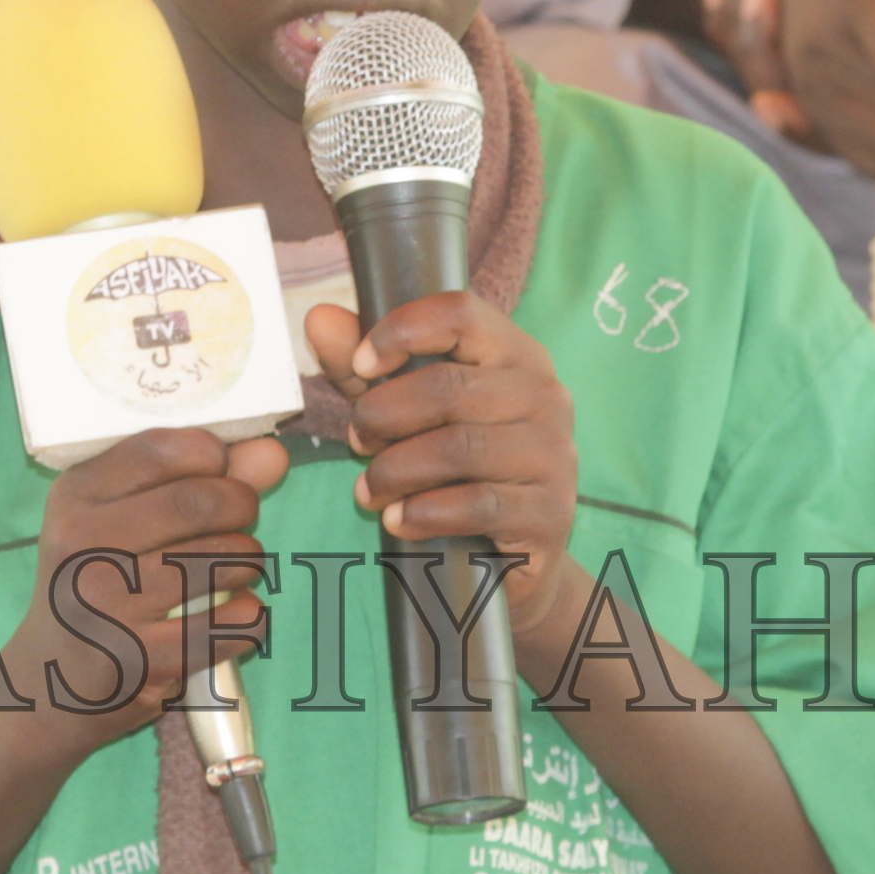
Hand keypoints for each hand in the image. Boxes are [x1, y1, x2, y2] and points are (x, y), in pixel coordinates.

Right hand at [0, 428, 287, 757]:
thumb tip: (271, 453)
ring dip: (247, 562)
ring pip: (217, 561)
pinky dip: (248, 618)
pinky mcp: (134, 659)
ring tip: (237, 569)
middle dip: (241, 505)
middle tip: (242, 522)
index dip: (211, 453)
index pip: (160, 449)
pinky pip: (222, 628)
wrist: (50, 679)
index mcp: (76, 496)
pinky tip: (239, 614)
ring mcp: (105, 605)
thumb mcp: (122, 520)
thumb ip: (197, 479)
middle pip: (196, 501)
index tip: (222, 472)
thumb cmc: (99, 583)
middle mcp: (82, 545)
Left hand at [302, 293, 581, 649]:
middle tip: (358, 443)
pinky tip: (400, 520)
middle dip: (382, 416)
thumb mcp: (404, 412)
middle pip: (447, 387)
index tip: (359, 366)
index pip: (461, 313)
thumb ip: (362, 368)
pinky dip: (422, 512)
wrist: (513, 559)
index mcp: (515, 354)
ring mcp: (554, 454)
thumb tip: (320, 319)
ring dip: (394, 471)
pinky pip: (475, 504)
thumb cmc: (455, 469)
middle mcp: (545, 395)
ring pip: (456, 448)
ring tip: (370, 491)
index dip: (401, 332)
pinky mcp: (550, 512)